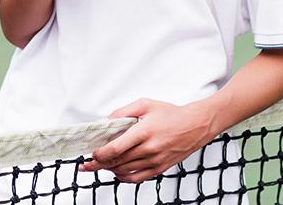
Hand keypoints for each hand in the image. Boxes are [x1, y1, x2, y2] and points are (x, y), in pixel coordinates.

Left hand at [80, 99, 214, 183]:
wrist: (195, 125)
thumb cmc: (171, 114)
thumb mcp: (145, 104)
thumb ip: (123, 111)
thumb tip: (107, 121)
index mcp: (144, 131)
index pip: (116, 148)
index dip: (101, 154)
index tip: (92, 153)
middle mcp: (149, 148)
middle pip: (118, 161)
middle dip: (99, 164)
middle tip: (86, 164)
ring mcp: (155, 160)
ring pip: (125, 170)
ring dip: (110, 169)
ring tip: (100, 166)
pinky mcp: (160, 168)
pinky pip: (138, 178)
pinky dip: (124, 178)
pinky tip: (117, 173)